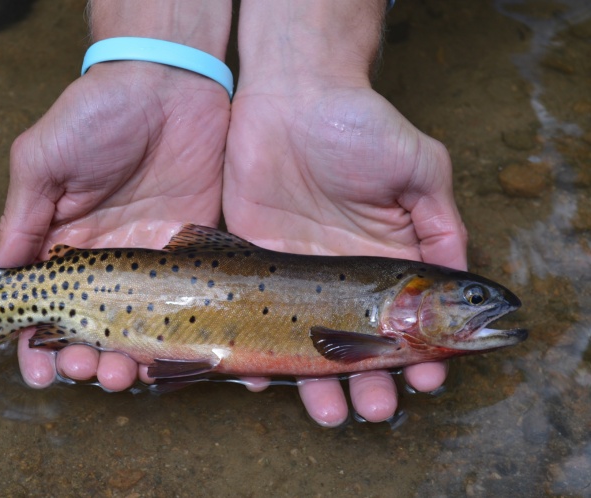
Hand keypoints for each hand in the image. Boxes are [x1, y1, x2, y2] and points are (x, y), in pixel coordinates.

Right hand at [0, 61, 229, 390]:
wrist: (168, 84)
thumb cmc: (96, 113)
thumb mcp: (43, 159)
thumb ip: (22, 218)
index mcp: (63, 244)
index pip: (45, 308)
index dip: (37, 345)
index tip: (38, 372)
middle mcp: (105, 262)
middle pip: (92, 330)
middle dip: (86, 361)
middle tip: (90, 371)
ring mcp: (150, 262)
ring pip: (139, 330)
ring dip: (130, 360)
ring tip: (127, 374)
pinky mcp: (192, 253)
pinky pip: (188, 304)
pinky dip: (186, 338)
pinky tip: (182, 360)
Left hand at [223, 83, 466, 425]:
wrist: (293, 96)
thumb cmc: (362, 124)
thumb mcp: (420, 169)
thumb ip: (441, 224)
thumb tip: (464, 280)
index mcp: (387, 260)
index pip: (407, 322)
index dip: (421, 355)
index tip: (428, 380)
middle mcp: (344, 276)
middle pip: (357, 344)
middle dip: (368, 382)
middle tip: (370, 409)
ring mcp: (298, 273)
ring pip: (307, 343)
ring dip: (317, 383)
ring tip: (328, 412)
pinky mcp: (256, 261)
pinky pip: (254, 315)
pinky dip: (257, 353)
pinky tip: (263, 380)